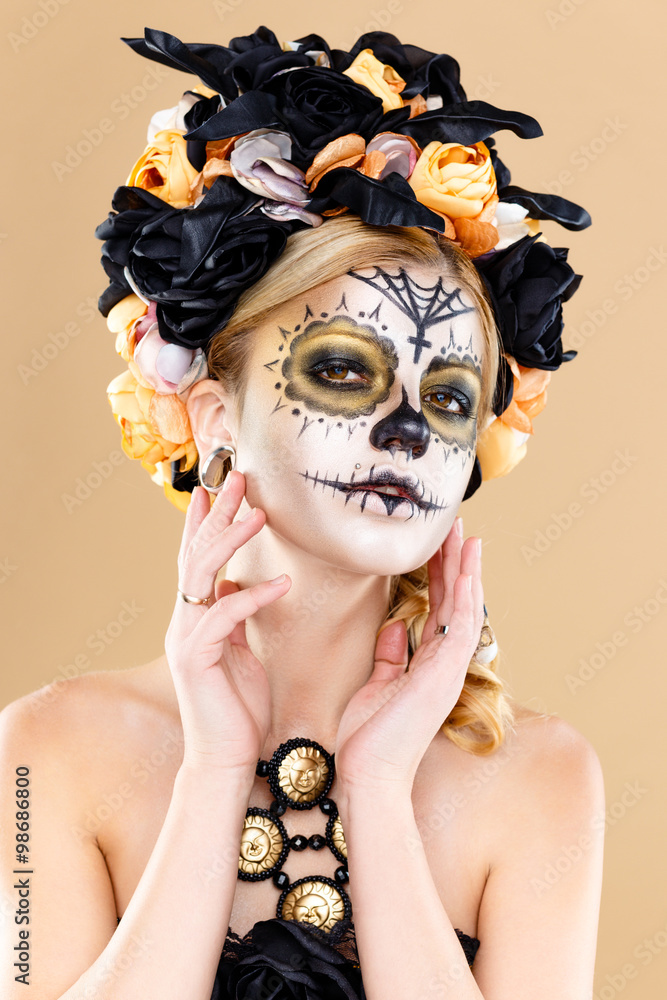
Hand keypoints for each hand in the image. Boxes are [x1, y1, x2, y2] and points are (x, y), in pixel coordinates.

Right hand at [165, 471, 290, 775]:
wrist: (227, 761)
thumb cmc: (239, 711)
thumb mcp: (241, 653)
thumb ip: (236, 618)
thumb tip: (237, 586)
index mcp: (196, 620)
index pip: (197, 560)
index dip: (205, 523)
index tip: (216, 489)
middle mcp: (185, 624)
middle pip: (195, 556)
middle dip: (216, 515)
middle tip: (236, 479)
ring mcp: (187, 640)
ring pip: (200, 576)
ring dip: (229, 542)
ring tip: (257, 515)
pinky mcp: (196, 660)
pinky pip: (224, 617)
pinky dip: (252, 597)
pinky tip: (281, 584)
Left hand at [334, 517, 483, 791]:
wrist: (367, 775)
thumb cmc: (368, 739)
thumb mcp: (376, 686)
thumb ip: (389, 656)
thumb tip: (394, 628)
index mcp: (427, 666)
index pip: (438, 611)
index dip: (439, 577)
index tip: (438, 548)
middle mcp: (444, 664)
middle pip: (455, 603)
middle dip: (455, 564)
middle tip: (456, 529)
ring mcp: (449, 669)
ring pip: (464, 607)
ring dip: (465, 568)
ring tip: (465, 534)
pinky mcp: (445, 673)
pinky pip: (461, 623)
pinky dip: (465, 591)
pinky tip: (466, 564)